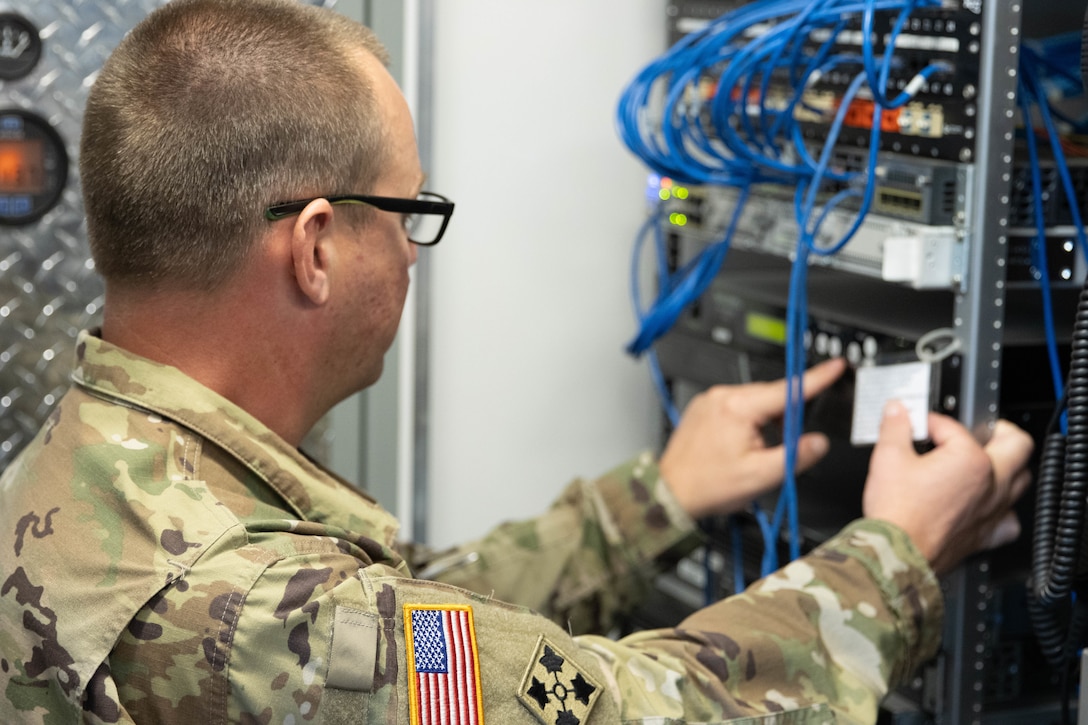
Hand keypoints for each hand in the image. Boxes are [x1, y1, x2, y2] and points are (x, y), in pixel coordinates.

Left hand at [660, 358, 845, 519]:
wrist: (671, 492)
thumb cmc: (708, 486)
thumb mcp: (760, 476)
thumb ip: (795, 456)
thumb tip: (819, 442)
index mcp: (738, 408)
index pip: (788, 389)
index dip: (817, 378)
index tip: (836, 365)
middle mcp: (722, 396)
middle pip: (772, 396)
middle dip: (785, 416)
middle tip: (783, 445)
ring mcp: (710, 400)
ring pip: (755, 401)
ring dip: (765, 420)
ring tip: (755, 451)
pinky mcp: (704, 407)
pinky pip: (737, 405)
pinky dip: (748, 420)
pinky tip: (742, 444)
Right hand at [862, 401, 1033, 574]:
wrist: (897, 553)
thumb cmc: (897, 512)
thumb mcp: (888, 457)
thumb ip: (895, 427)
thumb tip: (897, 411)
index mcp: (970, 460)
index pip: (953, 427)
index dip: (931, 423)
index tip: (917, 426)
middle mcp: (991, 484)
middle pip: (1016, 445)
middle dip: (997, 431)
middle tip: (978, 430)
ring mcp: (992, 510)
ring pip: (1021, 480)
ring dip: (1007, 467)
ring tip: (985, 462)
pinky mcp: (986, 534)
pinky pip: (1010, 519)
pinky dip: (1002, 509)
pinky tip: (986, 505)